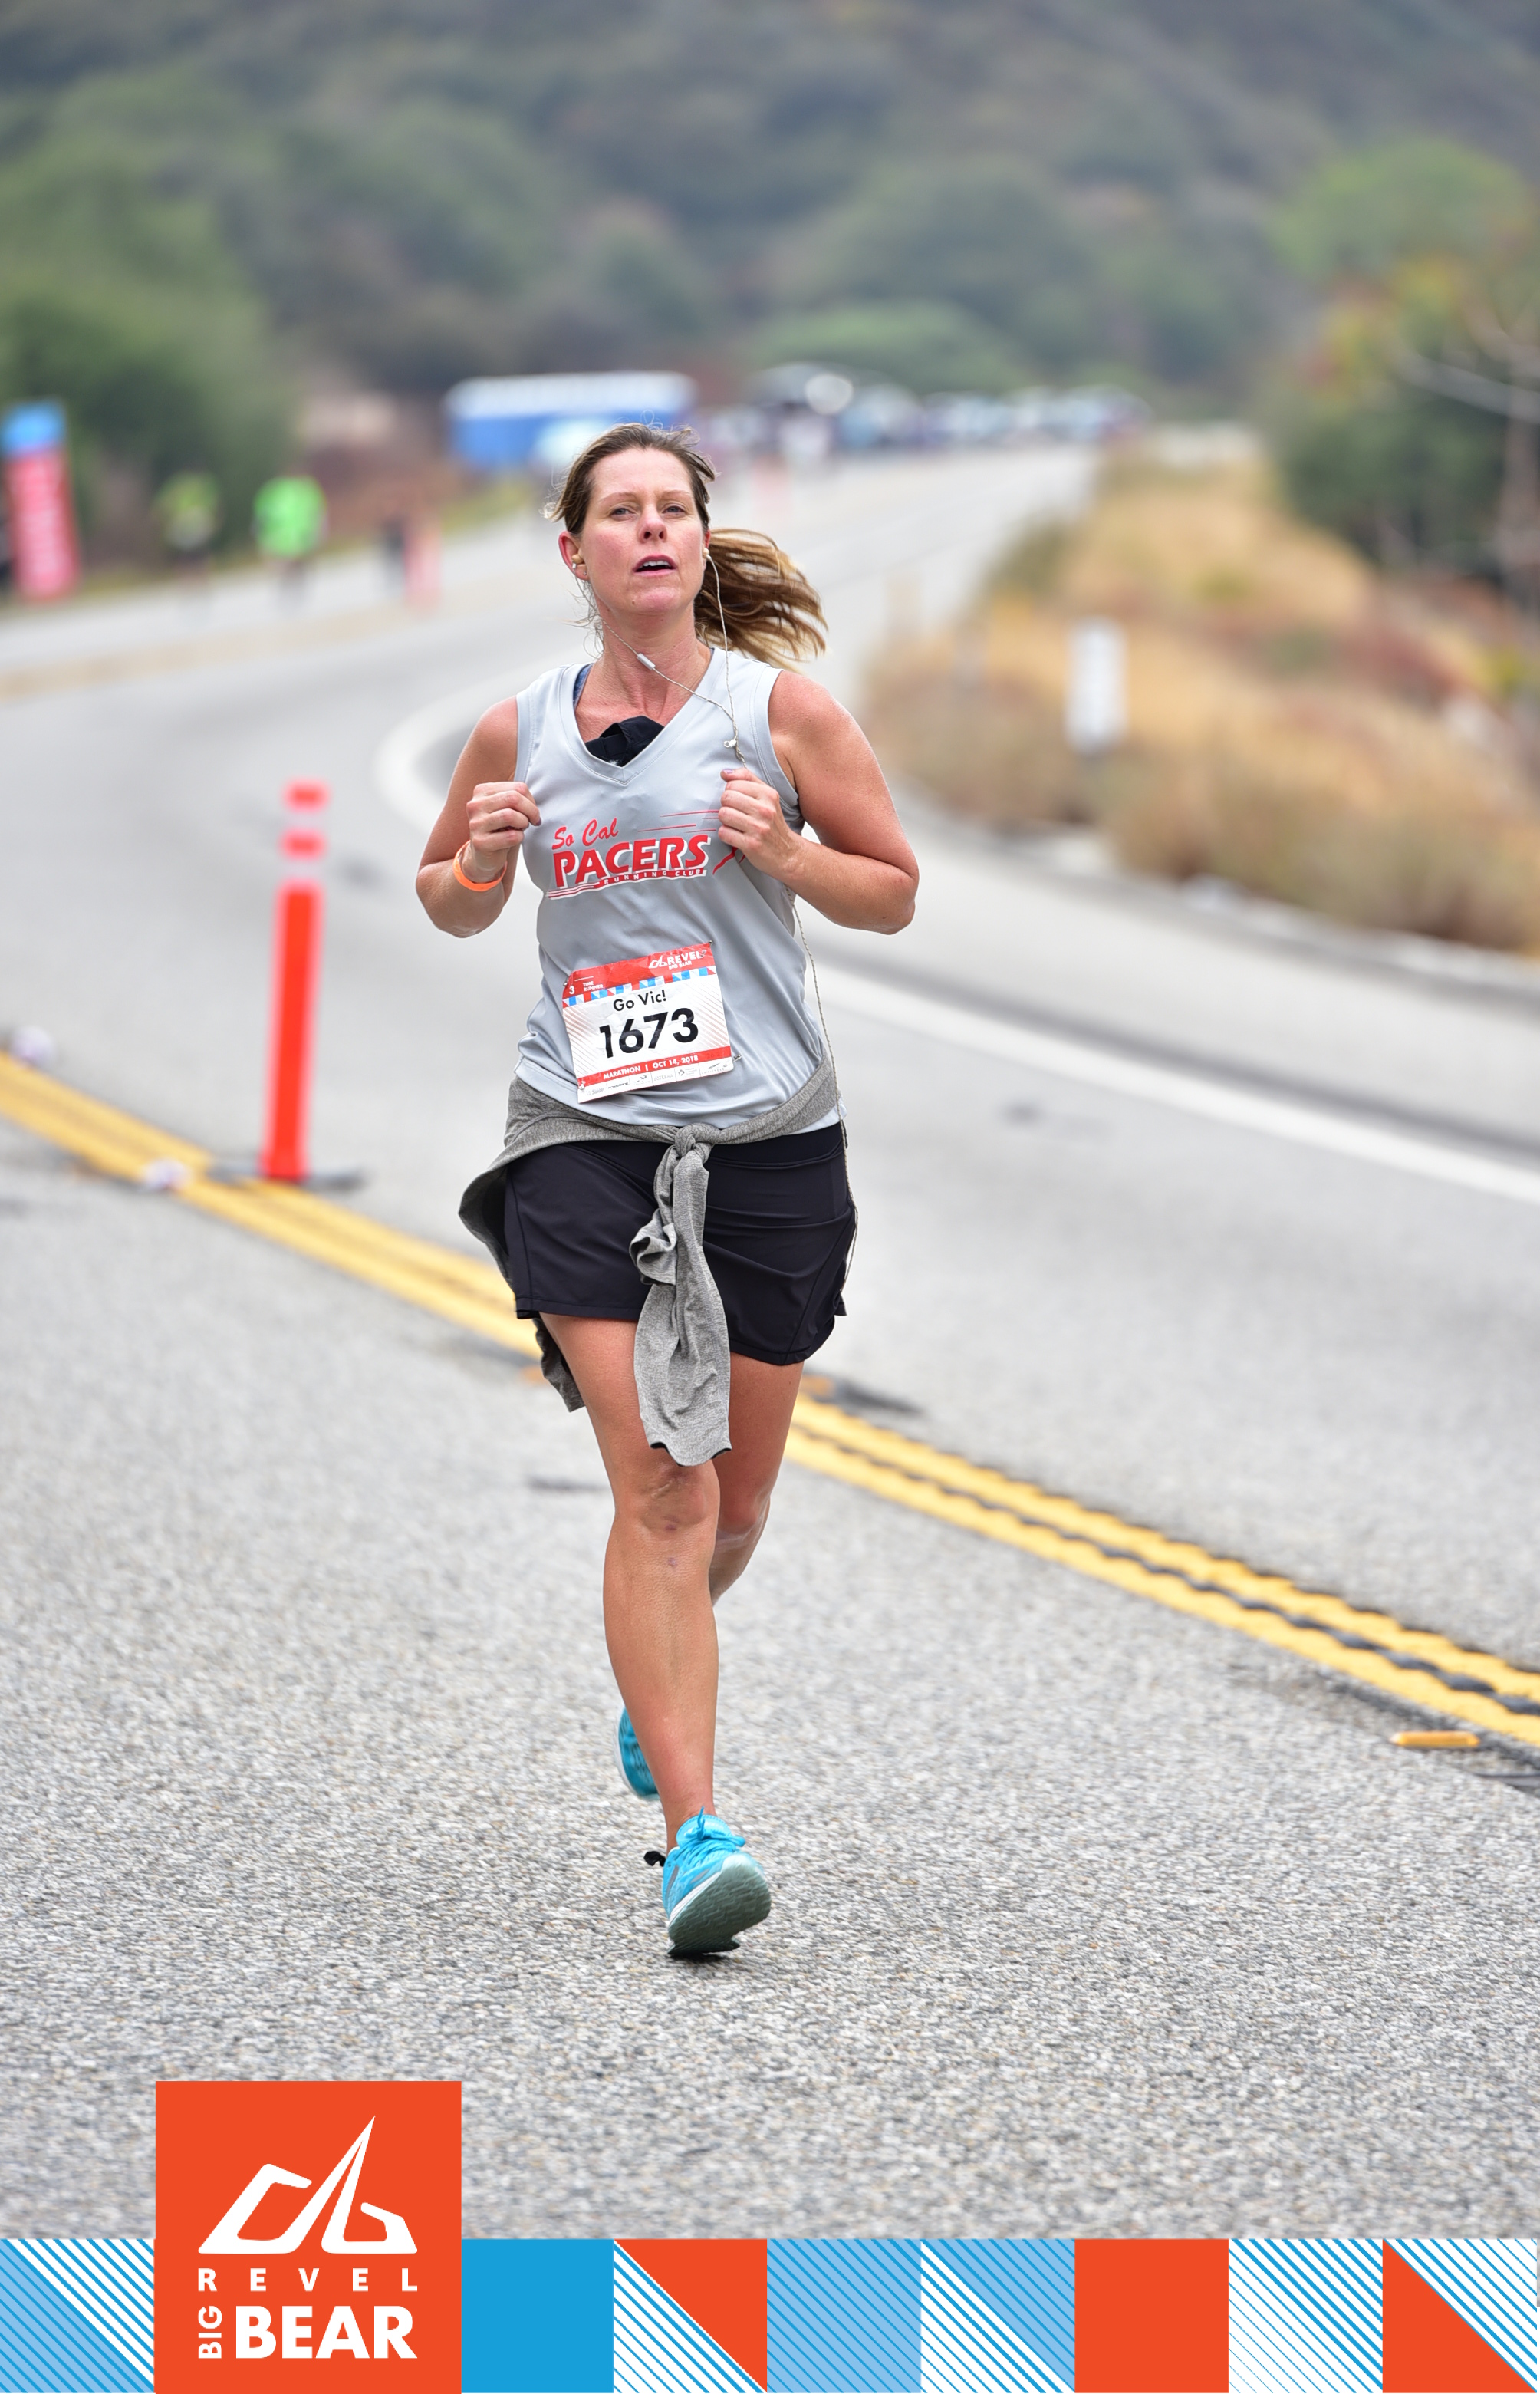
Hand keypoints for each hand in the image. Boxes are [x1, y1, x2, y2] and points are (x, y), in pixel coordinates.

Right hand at [463, 780, 538, 878]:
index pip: (516, 787)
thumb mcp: (504, 808)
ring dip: (523, 823)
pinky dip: (519, 837)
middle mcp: (475, 805)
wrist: (483, 854)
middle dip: (531, 810)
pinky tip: (515, 838)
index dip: (531, 800)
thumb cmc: (497, 829)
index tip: (533, 811)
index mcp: (482, 791)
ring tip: (521, 828)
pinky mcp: (480, 842)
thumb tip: (532, 802)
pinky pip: (510, 836)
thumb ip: (516, 799)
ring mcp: (476, 824)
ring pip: (510, 815)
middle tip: (534, 820)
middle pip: (513, 798)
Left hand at [717, 767, 801, 881]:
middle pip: (726, 797)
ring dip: (725, 821)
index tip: (737, 802)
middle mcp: (764, 810)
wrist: (788, 854)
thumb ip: (748, 780)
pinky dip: (726, 835)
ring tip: (735, 825)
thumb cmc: (774, 825)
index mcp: (768, 795)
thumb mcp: (768, 798)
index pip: (734, 783)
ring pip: (723, 814)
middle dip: (726, 806)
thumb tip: (725, 773)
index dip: (731, 792)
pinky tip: (736, 836)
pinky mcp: (751, 844)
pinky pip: (724, 832)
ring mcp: (758, 827)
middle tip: (735, 814)